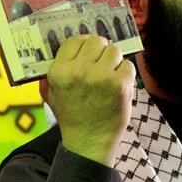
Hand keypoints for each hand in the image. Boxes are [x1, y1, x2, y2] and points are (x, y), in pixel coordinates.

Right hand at [39, 35, 134, 165]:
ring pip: (114, 50)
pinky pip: (128, 65)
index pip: (75, 40)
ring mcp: (101, 76)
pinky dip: (126, 74)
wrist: (89, 142)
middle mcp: (79, 71)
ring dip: (114, 61)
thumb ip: (56, 70)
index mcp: (60, 71)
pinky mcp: (120, 84)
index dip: (84, 44)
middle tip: (101, 64)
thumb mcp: (52, 93)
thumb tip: (68, 47)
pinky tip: (118, 86)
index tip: (89, 52)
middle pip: (97, 41)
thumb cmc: (73, 116)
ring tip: (110, 76)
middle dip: (101, 51)